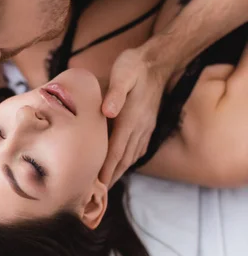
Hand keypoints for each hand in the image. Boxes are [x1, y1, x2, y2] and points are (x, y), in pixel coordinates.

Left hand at [100, 45, 169, 186]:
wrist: (158, 61)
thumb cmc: (134, 66)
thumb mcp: (122, 74)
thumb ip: (115, 93)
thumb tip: (107, 112)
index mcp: (130, 119)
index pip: (116, 150)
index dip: (106, 169)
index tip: (97, 186)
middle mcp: (139, 127)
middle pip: (123, 159)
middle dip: (111, 176)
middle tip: (97, 194)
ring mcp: (145, 127)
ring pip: (131, 155)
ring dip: (119, 170)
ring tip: (107, 183)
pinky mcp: (148, 124)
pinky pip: (138, 147)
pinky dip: (129, 159)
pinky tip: (123, 163)